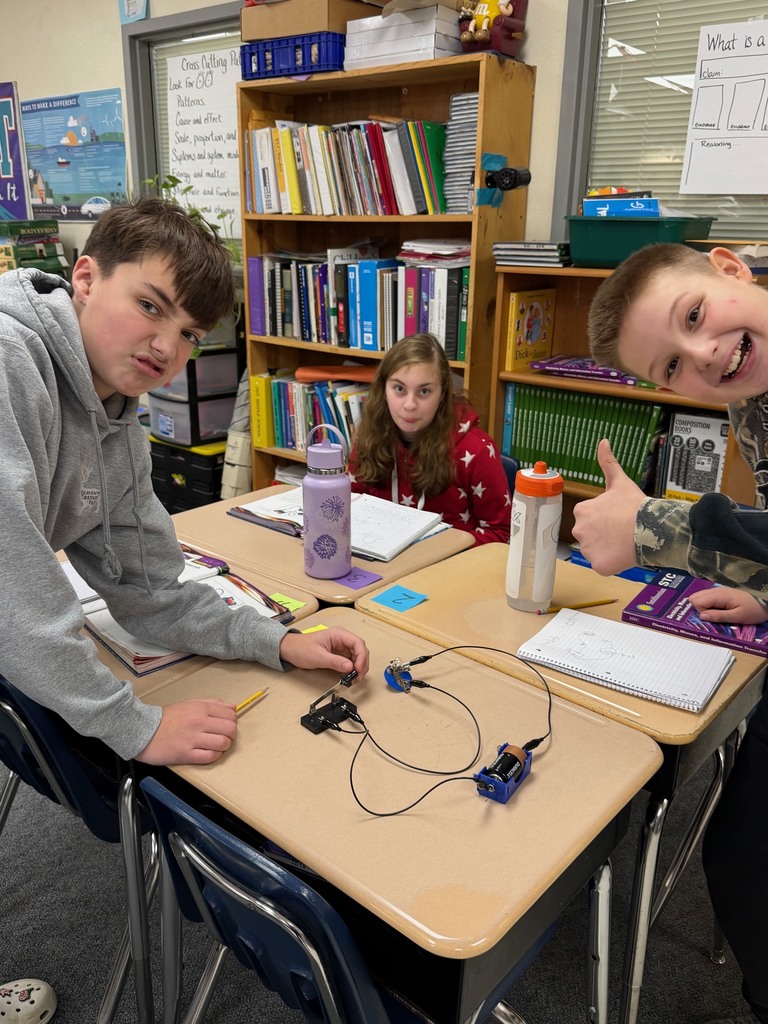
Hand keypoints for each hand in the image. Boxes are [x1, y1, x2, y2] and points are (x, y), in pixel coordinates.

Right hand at [135, 698, 236, 765]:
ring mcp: (193, 738)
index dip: (232, 721)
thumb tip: (232, 707)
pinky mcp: (186, 754)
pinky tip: (209, 752)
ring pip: (223, 743)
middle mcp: (199, 722)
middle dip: (231, 734)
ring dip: (224, 746)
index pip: (230, 714)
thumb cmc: (166, 718)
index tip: (227, 725)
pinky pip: (210, 756)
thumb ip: (212, 703)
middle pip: (230, 729)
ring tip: (217, 746)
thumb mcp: (189, 704)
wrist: (142, 729)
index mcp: (201, 708)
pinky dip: (214, 755)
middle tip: (224, 737)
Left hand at [279, 627, 369, 678]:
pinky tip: (350, 676)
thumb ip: (335, 662)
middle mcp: (342, 639)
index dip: (362, 656)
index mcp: (338, 634)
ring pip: (357, 656)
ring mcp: (341, 647)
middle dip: (362, 663)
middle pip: (360, 650)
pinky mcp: (338, 654)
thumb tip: (351, 667)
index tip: (358, 669)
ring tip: (354, 679)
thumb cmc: (301, 648)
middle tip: (358, 677)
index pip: (358, 643)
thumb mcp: (318, 656)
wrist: (289, 650)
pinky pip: (350, 661)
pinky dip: (352, 669)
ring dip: (359, 667)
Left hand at [572, 439, 644, 575]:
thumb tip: (603, 441)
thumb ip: (607, 462)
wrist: (651, 527)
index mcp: (581, 511)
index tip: (618, 518)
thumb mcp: (619, 481)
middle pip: (591, 536)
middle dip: (605, 535)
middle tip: (622, 531)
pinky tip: (624, 554)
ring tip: (625, 542)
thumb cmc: (635, 505)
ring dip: (608, 549)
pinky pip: (603, 566)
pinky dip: (612, 563)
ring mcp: (588, 550)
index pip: (589, 519)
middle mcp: (579, 530)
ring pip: (596, 552)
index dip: (605, 520)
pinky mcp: (598, 565)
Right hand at [688, 586, 767, 624]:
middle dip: (699, 609)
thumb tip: (701, 616)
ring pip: (700, 597)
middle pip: (695, 597)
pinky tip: (717, 611)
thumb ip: (718, 616)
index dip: (701, 612)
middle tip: (712, 617)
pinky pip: (707, 598)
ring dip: (703, 607)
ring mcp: (718, 591)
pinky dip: (708, 605)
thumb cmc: (753, 610)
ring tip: (715, 614)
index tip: (712, 618)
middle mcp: (716, 591)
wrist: (765, 603)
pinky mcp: (721, 593)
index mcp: (719, 595)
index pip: (697, 601)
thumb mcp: (737, 617)